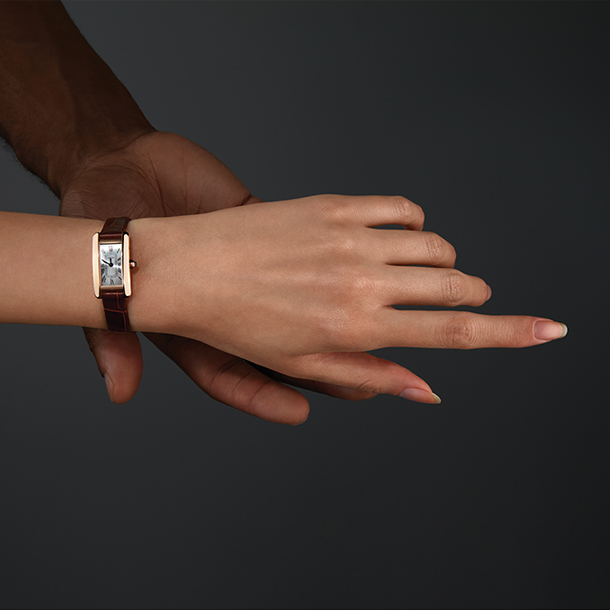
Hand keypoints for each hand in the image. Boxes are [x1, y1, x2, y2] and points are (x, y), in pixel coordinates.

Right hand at [60, 131, 386, 422]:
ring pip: (312, 305)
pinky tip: (373, 271)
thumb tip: (117, 392)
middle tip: (373, 384)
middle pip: (287, 349)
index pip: (233, 376)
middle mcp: (240, 308)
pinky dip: (346, 266)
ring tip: (393, 330)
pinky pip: (322, 258)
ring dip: (350, 319)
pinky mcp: (282, 233)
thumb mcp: (106, 283)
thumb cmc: (113, 230)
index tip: (298, 413)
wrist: (127, 169)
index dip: (264, 397)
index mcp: (200, 329)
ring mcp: (266, 274)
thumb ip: (110, 342)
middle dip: (329, 368)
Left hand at [129, 194, 565, 422]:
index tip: (547, 328)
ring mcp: (352, 237)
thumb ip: (372, 375)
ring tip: (421, 271)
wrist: (186, 268)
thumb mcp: (304, 364)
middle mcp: (365, 280)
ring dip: (443, 261)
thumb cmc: (236, 325)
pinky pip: (401, 207)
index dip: (510, 332)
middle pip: (456, 284)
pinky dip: (414, 224)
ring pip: (435, 244)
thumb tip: (428, 390)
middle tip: (469, 296)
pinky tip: (399, 236)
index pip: (455, 332)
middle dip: (475, 294)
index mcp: (359, 328)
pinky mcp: (335, 204)